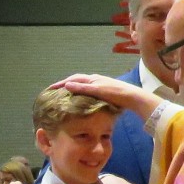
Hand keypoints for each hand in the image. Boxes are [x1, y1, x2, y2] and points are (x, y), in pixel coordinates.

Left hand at [47, 72, 161, 117]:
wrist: (132, 97)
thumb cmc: (121, 100)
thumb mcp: (104, 100)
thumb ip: (95, 99)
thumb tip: (84, 104)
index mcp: (95, 81)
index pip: (77, 81)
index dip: (66, 84)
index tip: (55, 89)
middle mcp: (95, 79)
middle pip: (74, 79)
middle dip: (62, 83)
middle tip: (50, 88)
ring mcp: (97, 82)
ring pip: (77, 80)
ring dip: (65, 83)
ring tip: (54, 88)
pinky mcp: (99, 87)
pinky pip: (84, 85)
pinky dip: (75, 86)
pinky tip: (67, 88)